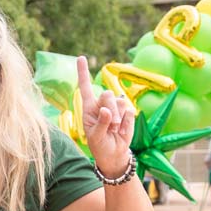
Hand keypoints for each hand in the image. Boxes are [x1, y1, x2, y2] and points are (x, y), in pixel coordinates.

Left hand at [78, 56, 134, 176]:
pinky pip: (129, 110)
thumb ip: (100, 123)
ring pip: (120, 101)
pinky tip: (121, 128)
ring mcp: (115, 107)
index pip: (85, 87)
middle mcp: (101, 104)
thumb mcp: (96, 137)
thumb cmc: (100, 144)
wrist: (113, 153)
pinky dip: (126, 121)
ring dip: (118, 117)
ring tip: (114, 129)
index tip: (81, 57)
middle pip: (107, 94)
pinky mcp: (127, 112)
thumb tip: (106, 110)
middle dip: (110, 109)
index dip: (83, 72)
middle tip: (111, 125)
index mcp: (89, 107)